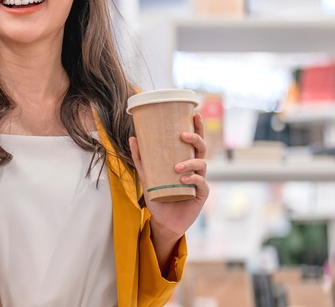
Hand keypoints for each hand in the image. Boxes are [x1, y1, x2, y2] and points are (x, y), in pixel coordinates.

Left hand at [130, 113, 208, 239]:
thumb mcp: (146, 176)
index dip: (197, 127)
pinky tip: (183, 179)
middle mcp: (195, 168)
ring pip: (202, 164)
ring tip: (176, 168)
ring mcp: (200, 180)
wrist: (163, 221)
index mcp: (185, 160)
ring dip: (190, 162)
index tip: (195, 114)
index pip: (194, 141)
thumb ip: (140, 159)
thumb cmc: (157, 196)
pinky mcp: (202, 194)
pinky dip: (193, 179)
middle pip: (202, 148)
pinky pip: (201, 182)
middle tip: (183, 135)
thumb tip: (132, 137)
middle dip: (196, 138)